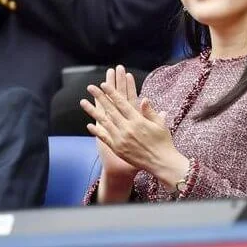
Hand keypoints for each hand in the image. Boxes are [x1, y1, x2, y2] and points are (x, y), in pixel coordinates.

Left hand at [80, 66, 188, 191]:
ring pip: (104, 122)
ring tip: (83, 102)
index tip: (104, 84)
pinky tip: (89, 125)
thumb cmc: (163, 142)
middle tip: (90, 87)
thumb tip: (144, 98)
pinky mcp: (118, 149)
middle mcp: (127, 128)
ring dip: (92, 111)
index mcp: (138, 120)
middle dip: (99, 97)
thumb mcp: (160, 124)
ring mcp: (121, 139)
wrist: (161, 162)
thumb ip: (150, 111)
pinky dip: (97, 131)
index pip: (122, 103)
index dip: (112, 93)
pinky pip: (105, 138)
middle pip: (110, 109)